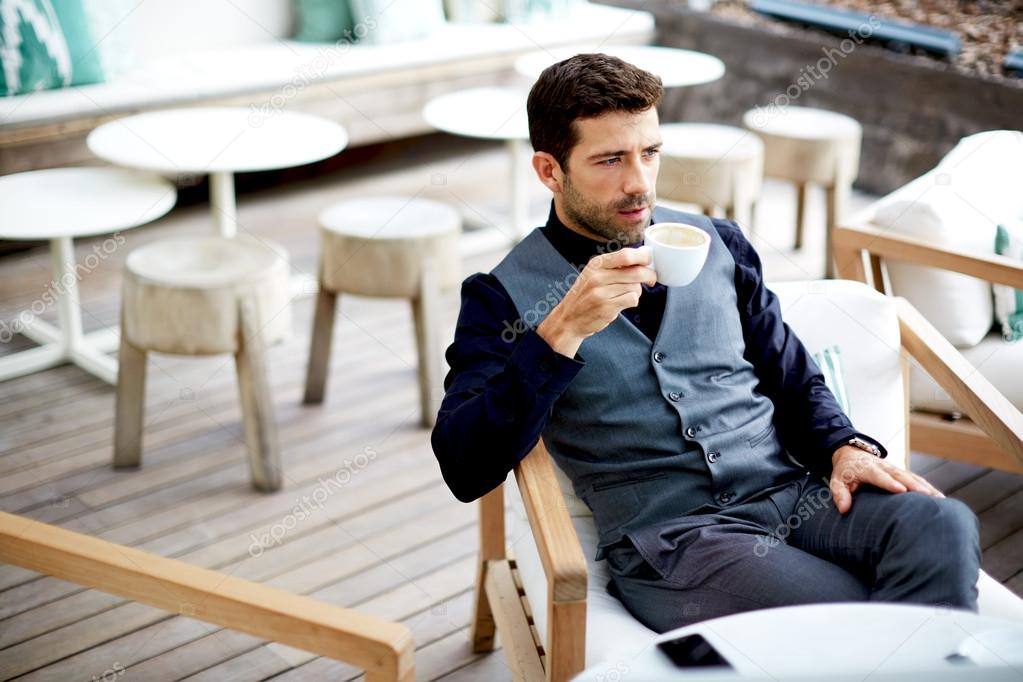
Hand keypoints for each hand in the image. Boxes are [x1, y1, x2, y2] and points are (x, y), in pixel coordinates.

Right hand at [537, 246, 656, 356]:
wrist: (569, 318)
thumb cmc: (586, 295)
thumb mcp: (594, 274)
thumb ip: (615, 266)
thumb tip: (644, 257)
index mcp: (597, 264)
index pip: (626, 255)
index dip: (643, 257)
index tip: (649, 260)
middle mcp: (598, 276)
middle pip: (636, 272)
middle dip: (649, 275)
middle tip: (652, 279)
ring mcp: (601, 292)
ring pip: (636, 287)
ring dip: (637, 291)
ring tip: (626, 294)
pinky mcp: (607, 307)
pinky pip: (632, 300)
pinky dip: (632, 301)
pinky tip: (622, 303)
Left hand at [829, 445, 944, 513]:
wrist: (852, 454)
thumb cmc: (845, 471)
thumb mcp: (837, 481)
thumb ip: (840, 494)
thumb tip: (844, 509)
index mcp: (868, 468)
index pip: (880, 476)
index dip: (890, 483)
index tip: (901, 490)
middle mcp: (884, 467)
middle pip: (902, 476)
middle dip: (915, 486)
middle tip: (928, 497)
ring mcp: (894, 469)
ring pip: (912, 477)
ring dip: (926, 487)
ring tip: (940, 500)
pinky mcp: (901, 473)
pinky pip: (916, 480)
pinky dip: (928, 487)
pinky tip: (939, 498)